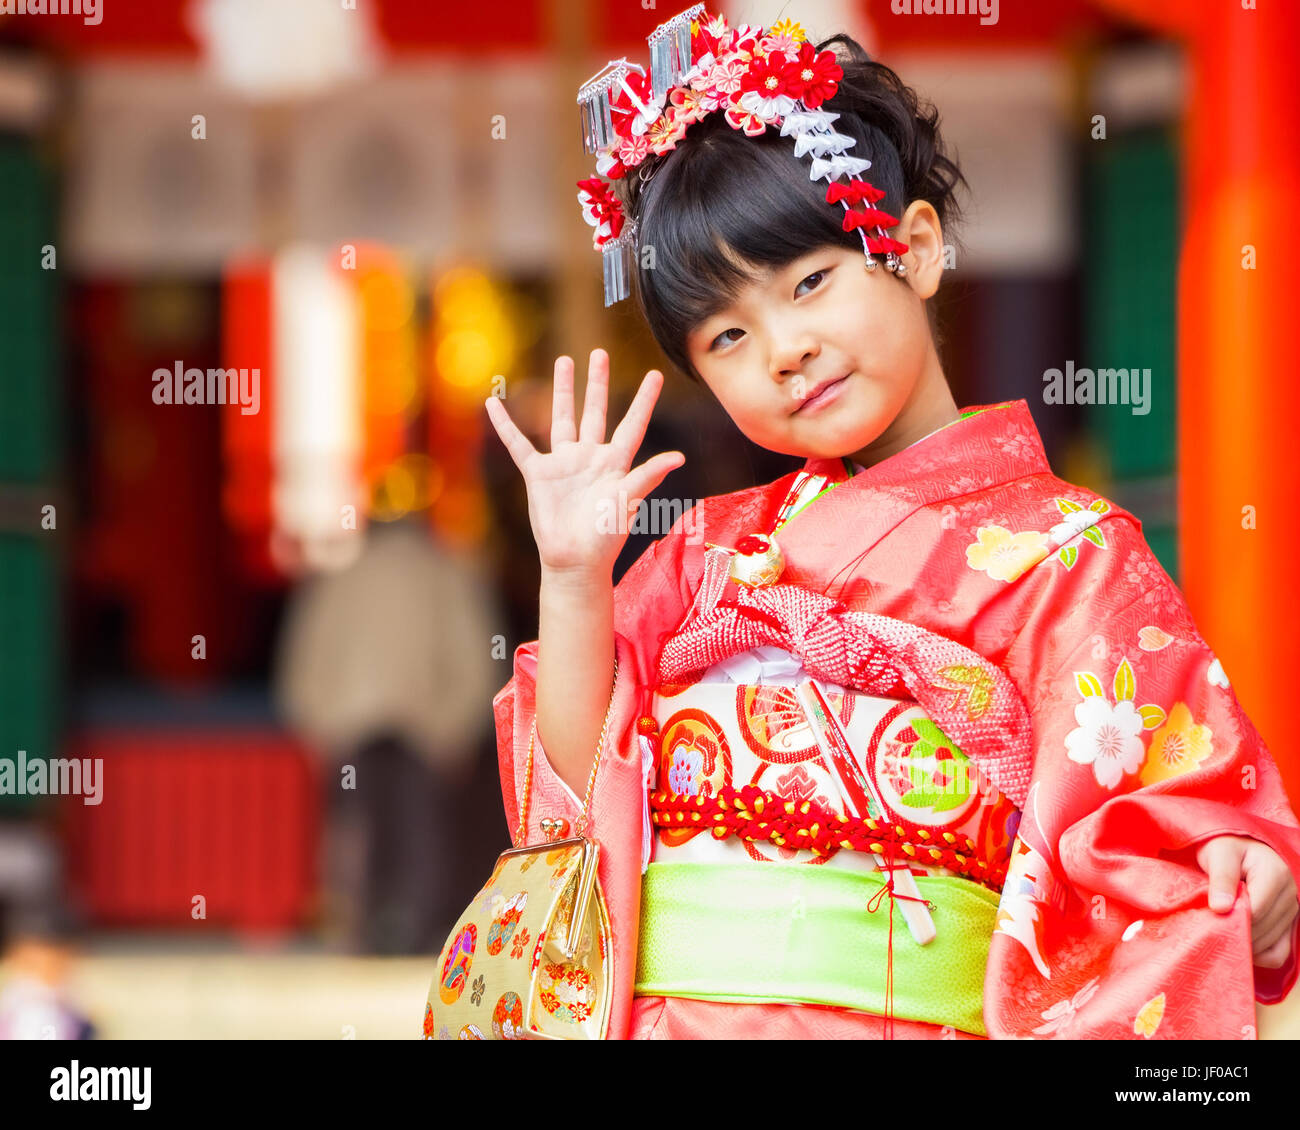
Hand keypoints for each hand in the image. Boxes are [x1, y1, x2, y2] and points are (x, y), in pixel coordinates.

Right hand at [484, 349, 684, 577]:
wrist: (575, 560)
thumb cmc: (605, 535)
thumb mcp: (628, 501)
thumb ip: (648, 476)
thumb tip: (679, 456)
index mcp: (616, 463)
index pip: (632, 424)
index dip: (644, 400)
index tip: (656, 375)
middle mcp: (590, 457)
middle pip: (595, 411)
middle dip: (597, 383)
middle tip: (600, 354)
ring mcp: (563, 463)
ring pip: (562, 418)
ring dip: (562, 391)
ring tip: (564, 361)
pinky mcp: (538, 474)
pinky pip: (519, 444)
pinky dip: (505, 425)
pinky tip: (493, 404)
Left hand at [1196, 834, 1297, 968]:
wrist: (1236, 847)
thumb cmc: (1225, 848)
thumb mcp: (1219, 855)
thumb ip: (1221, 879)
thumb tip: (1221, 908)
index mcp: (1276, 874)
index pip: (1256, 910)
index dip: (1232, 918)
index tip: (1212, 915)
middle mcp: (1290, 894)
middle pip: (1264, 929)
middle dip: (1236, 931)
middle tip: (1211, 925)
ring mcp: (1292, 911)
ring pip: (1272, 945)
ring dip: (1246, 944)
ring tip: (1222, 931)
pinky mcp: (1288, 924)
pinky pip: (1279, 953)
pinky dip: (1260, 955)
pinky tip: (1240, 945)